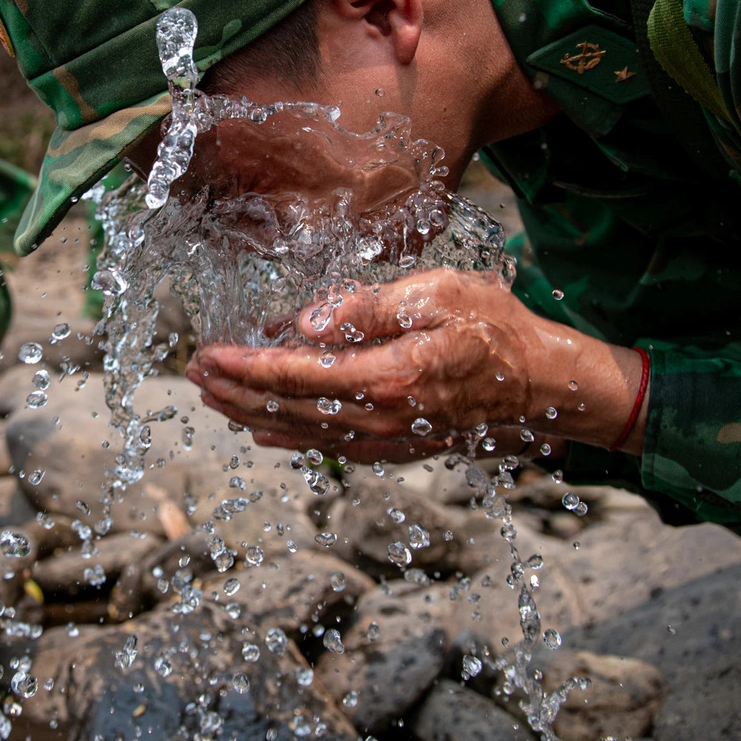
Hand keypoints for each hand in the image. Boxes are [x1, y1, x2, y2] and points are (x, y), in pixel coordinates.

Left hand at [188, 268, 646, 457]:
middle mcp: (381, 419)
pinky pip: (330, 445)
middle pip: (289, 407)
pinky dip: (291, 436)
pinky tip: (265, 428)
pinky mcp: (397, 447)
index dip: (246, 365)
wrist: (548, 385)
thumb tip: (304, 322)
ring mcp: (388, 440)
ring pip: (304, 431)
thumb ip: (368, 307)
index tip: (207, 352)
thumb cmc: (497, 327)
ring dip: (253, 412)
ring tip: (213, 397)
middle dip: (235, 390)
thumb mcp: (439, 293)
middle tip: (193, 372)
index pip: (296, 374)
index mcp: (388, 378)